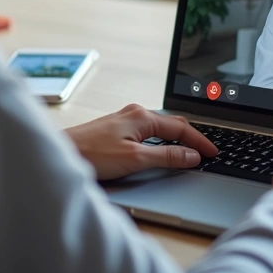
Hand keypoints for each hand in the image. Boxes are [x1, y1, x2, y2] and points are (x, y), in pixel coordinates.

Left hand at [65, 104, 218, 179]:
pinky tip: (161, 149)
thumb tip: (191, 155)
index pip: (181, 128)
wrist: (60, 152)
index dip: (199, 142)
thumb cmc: (91, 154)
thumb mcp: (135, 159)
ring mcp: (124, 119)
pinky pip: (148, 132)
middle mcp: (135, 113)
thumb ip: (165, 157)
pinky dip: (161, 140)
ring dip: (176, 138)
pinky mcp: (116, 128)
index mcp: (142, 116)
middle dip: (191, 137)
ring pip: (159, 128)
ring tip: (189, 151)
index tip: (212, 153)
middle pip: (172, 124)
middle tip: (205, 152)